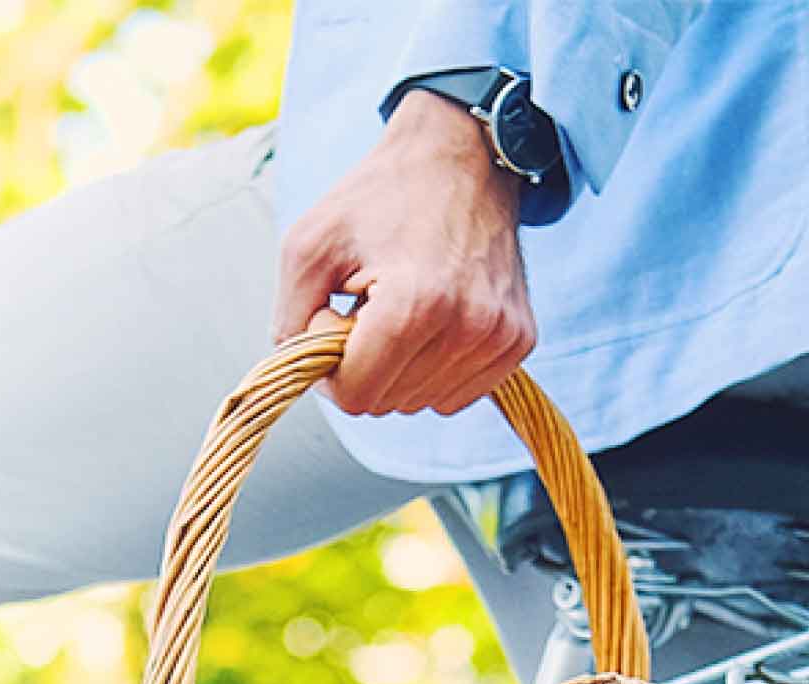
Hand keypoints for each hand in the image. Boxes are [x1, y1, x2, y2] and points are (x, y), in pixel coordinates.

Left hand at [272, 90, 536, 416]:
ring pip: (421, 403)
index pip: (354, 397)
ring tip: (400, 306)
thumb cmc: (379, 197)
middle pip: (386, 403)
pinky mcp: (519, 339)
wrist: (462, 155)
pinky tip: (431, 320)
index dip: (330, 364)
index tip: (336, 314)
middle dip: (364, 364)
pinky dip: (433, 369)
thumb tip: (308, 376)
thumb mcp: (308, 245)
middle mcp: (468, 327)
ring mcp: (500, 336)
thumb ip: (289, 323)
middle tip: (367, 303)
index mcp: (415, 305)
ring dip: (398, 367)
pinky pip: (457, 394)